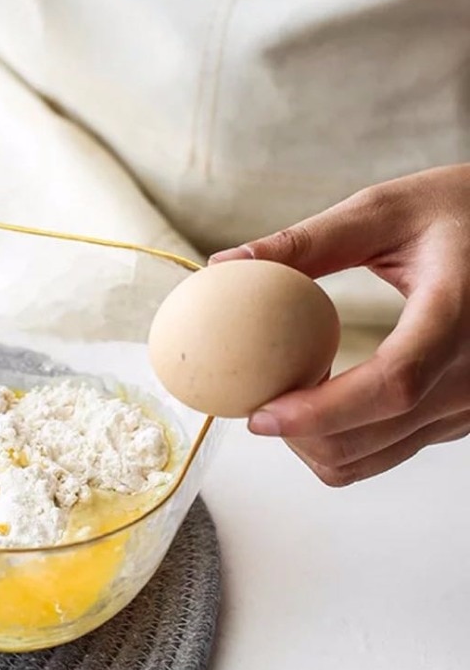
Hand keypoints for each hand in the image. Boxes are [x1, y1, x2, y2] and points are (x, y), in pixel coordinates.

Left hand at [210, 164, 469, 485]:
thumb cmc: (459, 211)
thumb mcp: (385, 210)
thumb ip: (306, 242)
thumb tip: (222, 265)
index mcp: (459, 314)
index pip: (392, 384)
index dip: (319, 411)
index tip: (259, 415)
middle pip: (370, 437)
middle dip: (298, 434)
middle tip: (253, 403)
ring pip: (372, 459)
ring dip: (313, 443)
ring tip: (285, 395)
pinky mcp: (459, 420)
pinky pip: (386, 452)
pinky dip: (340, 440)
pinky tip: (321, 396)